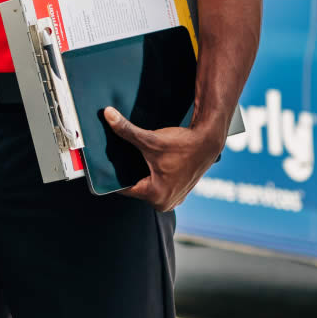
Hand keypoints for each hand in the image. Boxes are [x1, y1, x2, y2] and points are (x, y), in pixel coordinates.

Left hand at [103, 110, 224, 211]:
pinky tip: (154, 163)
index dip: (115, 173)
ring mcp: (173, 200)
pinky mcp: (179, 194)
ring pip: (148, 186)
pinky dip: (155, 176)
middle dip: (131, 173)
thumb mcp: (151, 139)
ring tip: (144, 159)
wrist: (208, 141)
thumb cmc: (182, 144)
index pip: (124, 187)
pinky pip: (159, 186)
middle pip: (136, 187)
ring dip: (143, 174)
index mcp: (155, 195)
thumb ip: (126, 130)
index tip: (109, 162)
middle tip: (128, 157)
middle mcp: (164, 203)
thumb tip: (108, 114)